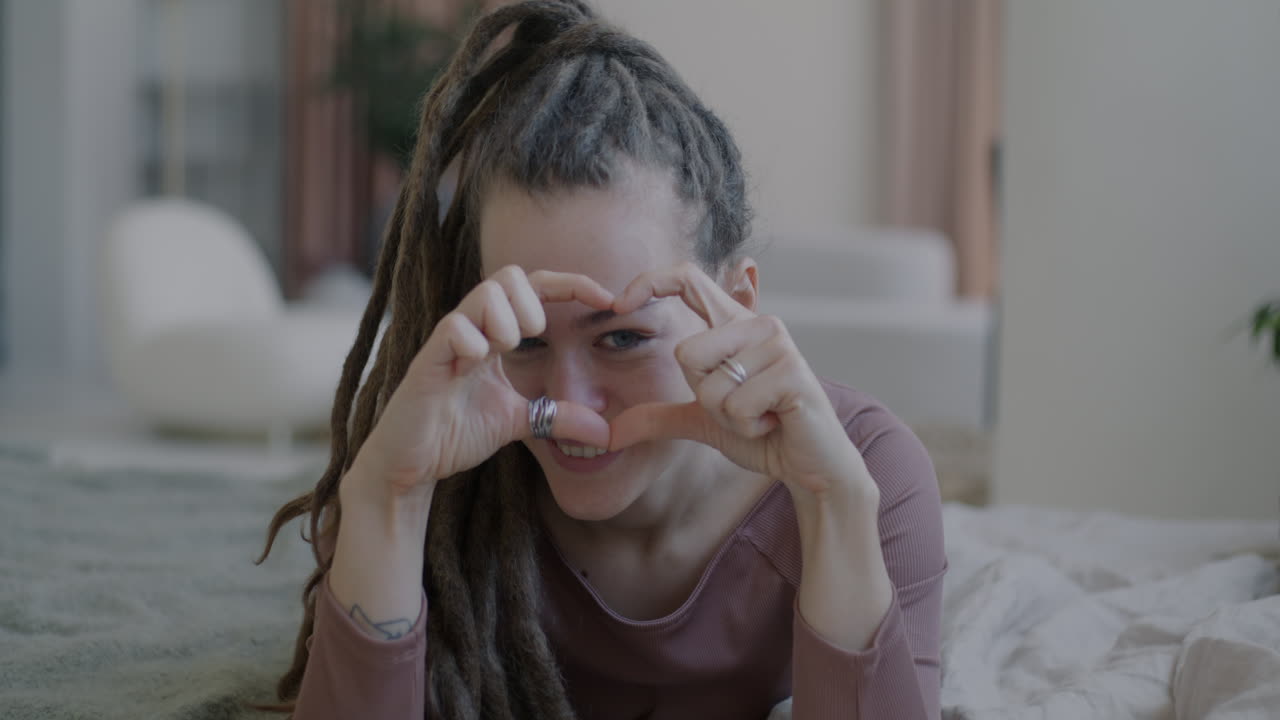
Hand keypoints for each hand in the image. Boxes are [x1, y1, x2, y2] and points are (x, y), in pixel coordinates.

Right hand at [354, 266, 612, 496]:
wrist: (410, 464)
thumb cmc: (455, 433)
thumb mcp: (519, 421)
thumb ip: (558, 416)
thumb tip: (604, 430)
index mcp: (494, 335)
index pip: (535, 287)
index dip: (572, 284)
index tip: (608, 299)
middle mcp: (471, 328)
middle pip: (509, 275)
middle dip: (531, 307)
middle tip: (528, 343)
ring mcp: (448, 341)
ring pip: (485, 294)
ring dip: (505, 324)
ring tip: (496, 356)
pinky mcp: (427, 361)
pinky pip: (454, 328)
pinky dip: (473, 344)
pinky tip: (470, 369)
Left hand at [607, 263, 873, 497]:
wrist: (809, 465)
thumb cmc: (762, 435)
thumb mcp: (701, 421)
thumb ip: (657, 417)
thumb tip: (609, 434)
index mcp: (734, 325)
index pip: (688, 279)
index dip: (650, 282)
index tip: (619, 302)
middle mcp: (757, 325)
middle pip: (686, 353)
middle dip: (703, 397)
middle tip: (741, 406)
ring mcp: (778, 344)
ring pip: (710, 385)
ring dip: (728, 416)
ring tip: (761, 415)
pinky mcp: (792, 371)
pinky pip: (737, 404)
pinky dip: (748, 426)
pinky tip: (774, 422)